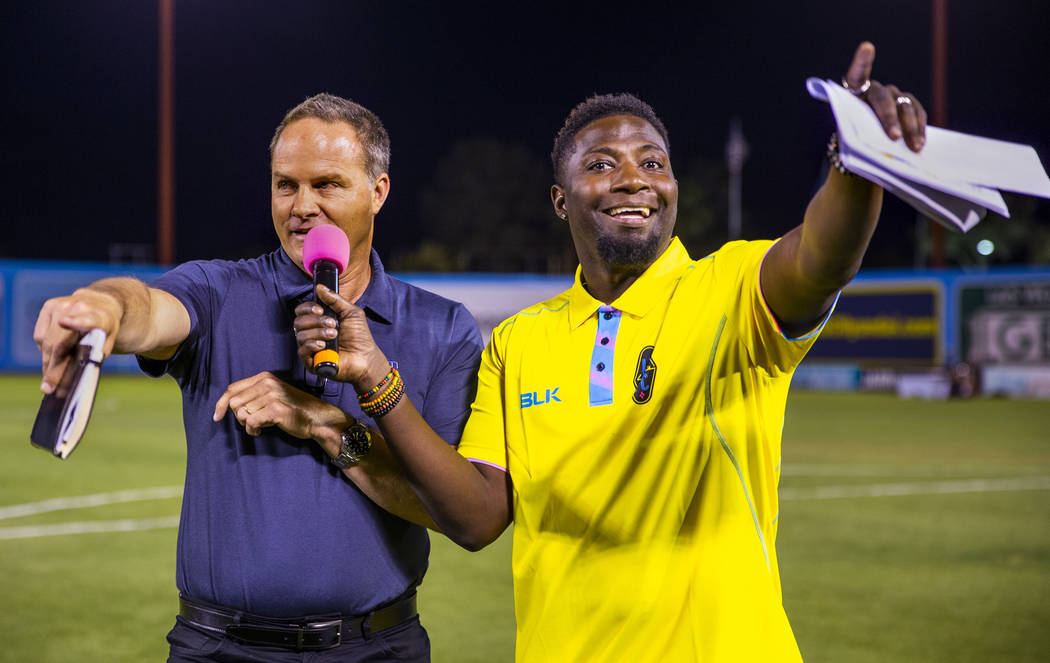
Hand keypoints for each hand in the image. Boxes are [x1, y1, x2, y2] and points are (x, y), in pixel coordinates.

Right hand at [33, 289, 121, 393]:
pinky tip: (52, 355)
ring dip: (47, 363)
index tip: (64, 323)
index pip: (88, 320)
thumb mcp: (106, 344)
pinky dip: (44, 349)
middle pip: (59, 344)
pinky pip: (40, 335)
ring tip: (50, 380)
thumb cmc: (103, 330)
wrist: (100, 304)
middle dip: (53, 369)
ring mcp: (62, 305)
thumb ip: (91, 358)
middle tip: (49, 389)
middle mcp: (79, 307)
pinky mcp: (49, 306)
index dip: (76, 322)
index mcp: (100, 317)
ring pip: (46, 342)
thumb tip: (68, 383)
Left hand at [213, 371, 349, 438]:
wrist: (317, 418)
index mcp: (264, 377)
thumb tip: (225, 405)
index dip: (221, 404)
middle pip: (234, 403)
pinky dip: (253, 430)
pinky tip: (261, 432)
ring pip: (241, 414)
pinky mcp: (276, 409)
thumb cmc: (293, 409)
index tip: (217, 417)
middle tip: (254, 422)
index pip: (232, 389)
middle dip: (239, 417)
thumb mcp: (272, 395)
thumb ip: (252, 395)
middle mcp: (267, 383)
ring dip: (248, 425)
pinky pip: (251, 422)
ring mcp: (272, 395)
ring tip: (261, 425)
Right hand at [293, 285, 390, 391]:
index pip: (301, 311)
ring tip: (334, 335)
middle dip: (316, 320)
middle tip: (333, 324)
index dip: (308, 308)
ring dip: (318, 332)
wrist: (366, 357)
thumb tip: (320, 287)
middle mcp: (312, 333)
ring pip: (300, 335)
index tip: (320, 309)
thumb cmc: (360, 337)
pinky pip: (302, 350)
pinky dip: (312, 345)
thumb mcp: (351, 312)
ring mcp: (310, 348)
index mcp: (318, 321)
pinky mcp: (311, 362)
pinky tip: (323, 345)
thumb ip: (335, 299)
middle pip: (298, 322)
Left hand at [844, 41, 926, 151]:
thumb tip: (877, 147)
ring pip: (905, 107)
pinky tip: (921, 142)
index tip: (867, 48)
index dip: (862, 60)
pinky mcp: (908, 103)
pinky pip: (917, 113)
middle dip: (889, 120)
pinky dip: (919, 129)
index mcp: (855, 91)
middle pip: (884, 100)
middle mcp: (876, 88)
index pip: (857, 73)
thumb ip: (860, 131)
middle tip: (894, 137)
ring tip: (914, 147)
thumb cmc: (853, 133)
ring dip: (911, 128)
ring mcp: (894, 94)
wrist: (863, 136)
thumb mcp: (850, 131)